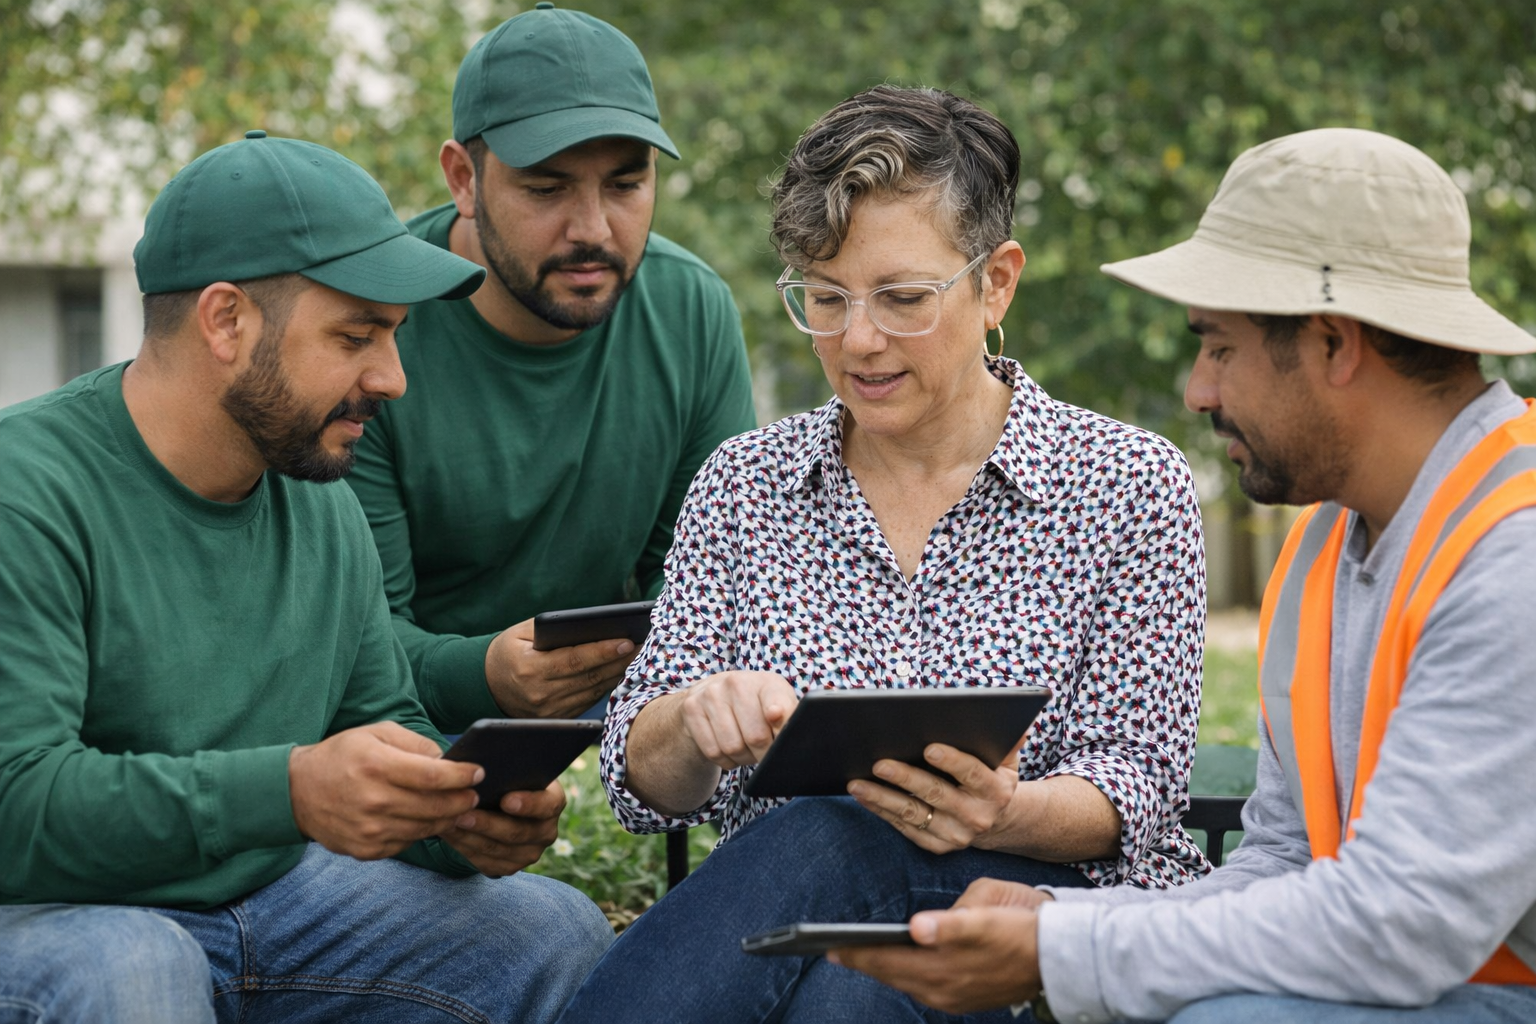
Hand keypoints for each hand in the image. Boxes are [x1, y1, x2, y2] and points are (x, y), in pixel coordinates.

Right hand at [288, 722, 482, 860]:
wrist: (296, 792)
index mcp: (377, 765)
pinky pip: (408, 843)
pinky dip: (422, 832)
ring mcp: (369, 830)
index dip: (462, 776)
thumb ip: (414, 743)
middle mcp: (374, 801)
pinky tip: (428, 820)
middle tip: (475, 794)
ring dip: (447, 819)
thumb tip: (447, 759)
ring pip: (426, 829)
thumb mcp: (376, 733)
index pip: (434, 777)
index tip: (479, 773)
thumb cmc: (342, 755)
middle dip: (462, 800)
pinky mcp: (367, 850)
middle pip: (436, 807)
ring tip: (459, 808)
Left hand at [438, 781, 565, 876]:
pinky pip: (485, 863)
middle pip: (517, 832)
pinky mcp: (510, 867)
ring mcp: (529, 853)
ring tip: (448, 823)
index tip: (506, 799)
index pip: (547, 805)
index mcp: (554, 802)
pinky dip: (465, 849)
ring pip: (497, 850)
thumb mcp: (514, 769)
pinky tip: (449, 835)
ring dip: (469, 837)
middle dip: (487, 823)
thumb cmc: (508, 778)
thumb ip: (506, 769)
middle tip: (462, 813)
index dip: (528, 804)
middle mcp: (546, 831)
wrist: (506, 802)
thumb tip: (481, 765)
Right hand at [484, 617, 637, 717]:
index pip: (574, 660)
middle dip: (619, 660)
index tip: (627, 640)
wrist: (486, 686)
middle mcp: (540, 694)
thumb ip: (550, 629)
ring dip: (618, 673)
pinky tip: (622, 671)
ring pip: (593, 690)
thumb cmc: (508, 652)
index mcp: (529, 669)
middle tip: (645, 645)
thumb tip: (590, 625)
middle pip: (589, 677)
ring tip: (640, 656)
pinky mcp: (558, 719)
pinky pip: (589, 701)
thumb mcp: (520, 634)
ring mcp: (549, 711)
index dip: (602, 651)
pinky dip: (607, 685)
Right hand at [678, 671, 799, 768]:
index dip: (781, 725)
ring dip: (742, 758)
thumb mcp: (777, 707)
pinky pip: (712, 751)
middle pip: (756, 737)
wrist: (712, 695)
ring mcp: (711, 693)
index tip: (780, 734)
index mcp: (767, 682)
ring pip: (732, 747)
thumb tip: (795, 735)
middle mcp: (737, 682)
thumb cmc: (756, 706)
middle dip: (762, 754)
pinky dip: (724, 760)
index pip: (778, 706)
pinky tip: (729, 750)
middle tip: (763, 752)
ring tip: (746, 749)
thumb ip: (789, 719)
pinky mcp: (691, 708)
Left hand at [829, 878, 1047, 1013]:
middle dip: (861, 962)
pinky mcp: (966, 1003)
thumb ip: (948, 919)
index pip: (890, 957)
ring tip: (857, 956)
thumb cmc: (1022, 916)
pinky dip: (905, 978)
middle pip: (892, 974)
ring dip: (881, 972)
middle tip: (831, 950)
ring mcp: (956, 998)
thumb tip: (919, 930)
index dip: (858, 951)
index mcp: (950, 959)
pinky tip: (893, 967)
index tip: (830, 945)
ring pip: (906, 986)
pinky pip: (924, 992)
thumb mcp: (985, 903)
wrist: (1064, 954)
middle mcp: (949, 986)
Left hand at [847, 742, 1019, 853]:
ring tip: (856, 783)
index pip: (972, 773)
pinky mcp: (937, 846)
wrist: (998, 820)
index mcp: (995, 791)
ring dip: (882, 798)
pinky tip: (863, 796)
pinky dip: (881, 811)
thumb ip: (1008, 740)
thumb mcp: (1007, 760)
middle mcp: (976, 817)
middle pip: (936, 794)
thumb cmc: (993, 776)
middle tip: (878, 763)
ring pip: (913, 814)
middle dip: (905, 778)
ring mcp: (955, 835)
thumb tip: (1018, 720)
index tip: (929, 747)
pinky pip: (904, 827)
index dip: (952, 761)